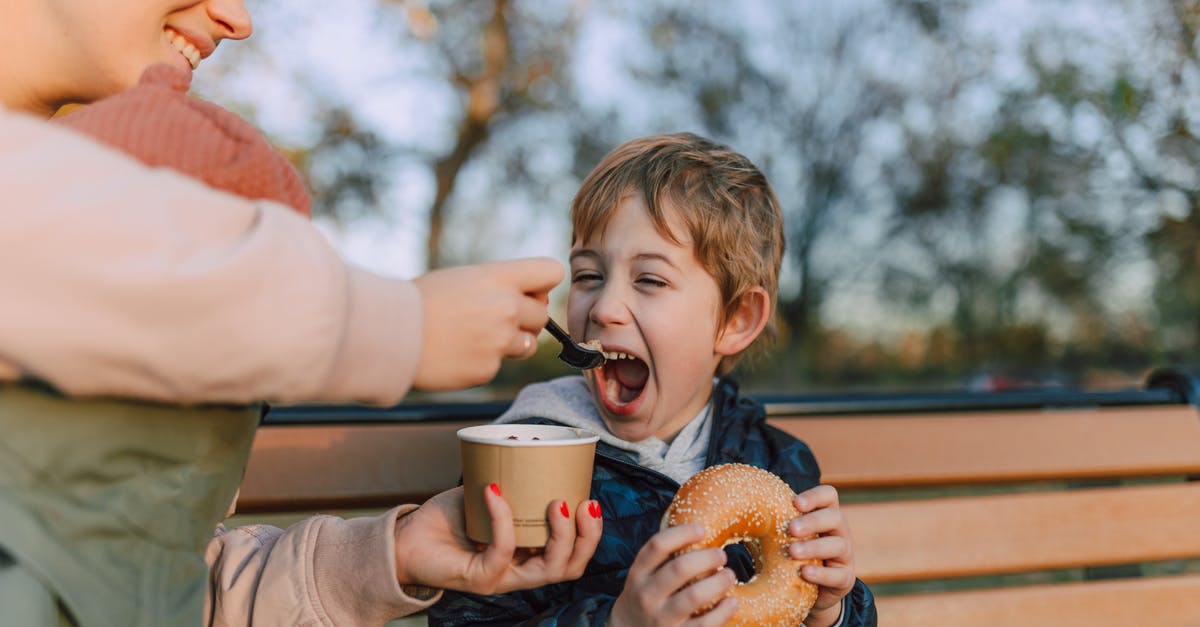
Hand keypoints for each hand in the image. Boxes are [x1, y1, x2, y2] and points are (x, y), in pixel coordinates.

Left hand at [394, 485, 601, 594]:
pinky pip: (503, 550)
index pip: (573, 555)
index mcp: (530, 554)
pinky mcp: (481, 578)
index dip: (590, 533)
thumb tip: (527, 438)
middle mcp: (521, 571)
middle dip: (587, 537)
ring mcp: (503, 577)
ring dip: (560, 536)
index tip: (590, 499)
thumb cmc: (448, 518)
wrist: (407, 538)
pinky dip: (503, 518)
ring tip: (557, 503)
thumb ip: (509, 476)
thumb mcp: (488, 493)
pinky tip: (495, 491)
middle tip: (583, 503)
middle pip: (570, 567)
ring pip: (549, 570)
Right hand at [412, 257, 562, 390]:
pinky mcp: (488, 368)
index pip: (551, 272)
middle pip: (543, 314)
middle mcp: (505, 307)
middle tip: (492, 319)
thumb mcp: (464, 277)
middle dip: (525, 319)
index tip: (528, 291)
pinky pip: (500, 364)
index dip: (542, 284)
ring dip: (511, 342)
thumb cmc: (423, 301)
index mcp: (498, 277)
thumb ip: (501, 285)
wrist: (390, 333)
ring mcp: (499, 340)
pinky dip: (484, 360)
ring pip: (529, 344)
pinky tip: (459, 352)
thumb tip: (536, 300)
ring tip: (476, 336)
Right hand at [609, 524, 737, 626]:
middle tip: (722, 555)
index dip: (682, 533)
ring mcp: (661, 618)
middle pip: (679, 568)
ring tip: (730, 575)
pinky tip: (732, 601)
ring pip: (694, 596)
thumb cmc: (646, 596)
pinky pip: (704, 624)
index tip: (702, 529)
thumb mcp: (644, 575)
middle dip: (707, 557)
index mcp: (639, 574)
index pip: (657, 546)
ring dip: (719, 582)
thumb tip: (700, 531)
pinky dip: (723, 611)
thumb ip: (663, 558)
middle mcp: (647, 595)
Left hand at [787, 485, 854, 626]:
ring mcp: (845, 556)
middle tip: (791, 529)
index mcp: (824, 515)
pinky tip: (804, 573)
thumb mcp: (784, 537)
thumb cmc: (792, 556)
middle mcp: (839, 532)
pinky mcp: (845, 579)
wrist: (810, 591)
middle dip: (813, 521)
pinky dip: (820, 574)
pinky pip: (838, 575)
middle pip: (835, 517)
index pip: (829, 495)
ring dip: (814, 547)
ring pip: (838, 545)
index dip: (814, 496)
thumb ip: (773, 523)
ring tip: (792, 552)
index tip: (795, 503)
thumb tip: (739, 509)